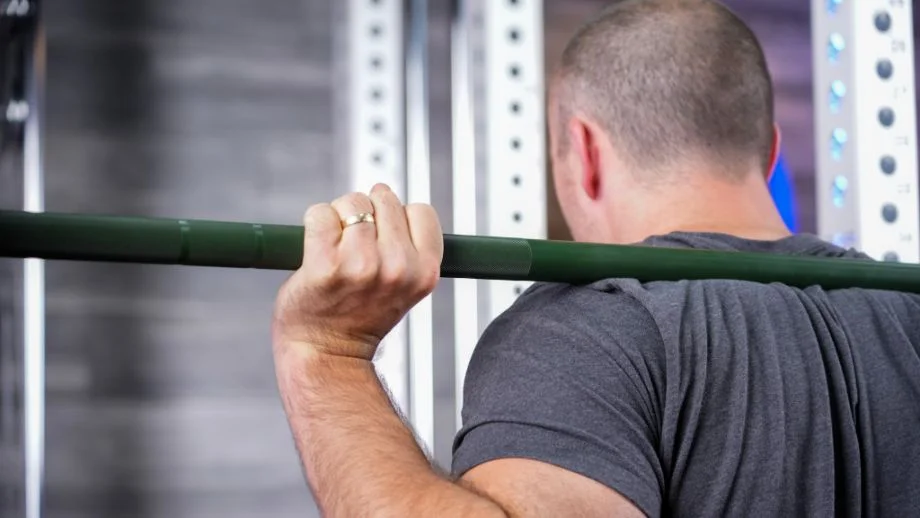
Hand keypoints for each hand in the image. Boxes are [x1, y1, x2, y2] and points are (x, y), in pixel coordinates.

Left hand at [272, 184, 442, 361]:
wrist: (327, 354)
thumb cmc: (360, 315)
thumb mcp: (404, 285)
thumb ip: (406, 245)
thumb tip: (383, 193)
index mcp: (424, 272)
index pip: (421, 211)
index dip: (399, 218)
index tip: (384, 238)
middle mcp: (397, 268)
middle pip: (385, 199)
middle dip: (367, 214)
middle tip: (354, 245)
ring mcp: (361, 266)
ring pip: (351, 203)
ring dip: (339, 216)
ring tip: (335, 247)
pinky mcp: (325, 266)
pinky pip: (320, 214)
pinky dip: (314, 223)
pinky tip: (316, 248)